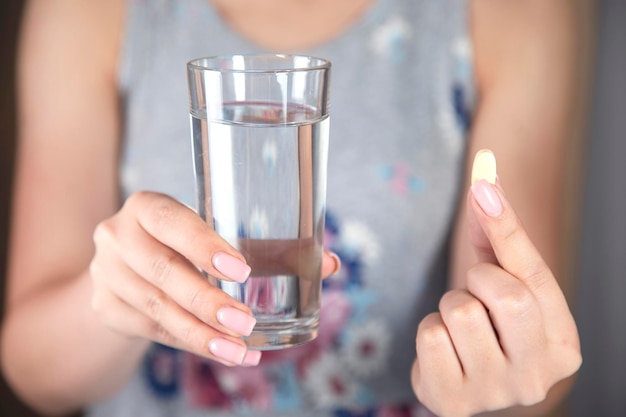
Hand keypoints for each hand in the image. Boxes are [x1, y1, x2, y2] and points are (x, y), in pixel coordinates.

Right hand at [90, 191, 339, 366]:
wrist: (124, 268)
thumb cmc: (185, 244)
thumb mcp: (211, 233)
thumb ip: (268, 245)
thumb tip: (331, 263)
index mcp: (147, 207)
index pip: (170, 220)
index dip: (203, 245)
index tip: (242, 270)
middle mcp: (119, 236)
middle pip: (164, 272)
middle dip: (209, 302)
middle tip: (246, 323)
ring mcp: (107, 274)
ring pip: (158, 309)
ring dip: (203, 334)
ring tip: (240, 351)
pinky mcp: (107, 308)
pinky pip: (154, 331)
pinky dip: (192, 343)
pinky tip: (224, 353)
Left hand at [411, 176, 580, 415]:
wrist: (466, 377)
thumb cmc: (490, 323)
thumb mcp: (503, 281)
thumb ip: (498, 232)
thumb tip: (485, 174)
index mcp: (562, 343)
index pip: (535, 277)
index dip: (507, 228)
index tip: (483, 186)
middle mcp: (538, 376)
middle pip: (504, 295)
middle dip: (478, 280)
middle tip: (477, 296)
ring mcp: (495, 393)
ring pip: (459, 312)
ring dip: (450, 308)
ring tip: (461, 328)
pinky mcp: (453, 401)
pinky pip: (429, 336)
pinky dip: (429, 331)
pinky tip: (444, 349)